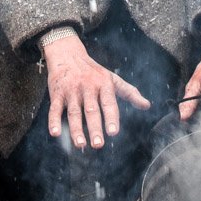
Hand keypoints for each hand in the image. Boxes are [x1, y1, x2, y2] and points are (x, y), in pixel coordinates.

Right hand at [42, 31, 150, 149]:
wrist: (68, 54)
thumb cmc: (93, 71)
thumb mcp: (113, 79)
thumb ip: (129, 92)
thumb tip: (147, 105)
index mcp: (103, 85)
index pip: (108, 103)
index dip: (111, 117)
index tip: (113, 132)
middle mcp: (87, 88)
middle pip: (91, 110)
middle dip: (94, 127)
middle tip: (98, 144)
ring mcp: (71, 91)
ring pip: (74, 112)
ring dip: (76, 129)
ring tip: (80, 145)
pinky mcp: (57, 94)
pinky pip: (54, 109)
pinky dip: (53, 121)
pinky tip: (55, 133)